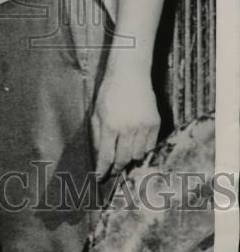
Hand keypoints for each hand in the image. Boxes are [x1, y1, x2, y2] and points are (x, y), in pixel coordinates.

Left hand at [91, 59, 160, 179]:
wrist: (130, 74)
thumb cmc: (109, 91)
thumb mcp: (96, 111)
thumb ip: (96, 133)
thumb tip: (99, 155)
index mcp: (109, 125)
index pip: (106, 156)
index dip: (102, 170)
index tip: (100, 177)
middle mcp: (127, 128)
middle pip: (123, 159)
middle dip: (117, 168)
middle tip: (113, 171)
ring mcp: (143, 126)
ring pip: (138, 155)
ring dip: (130, 157)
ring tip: (124, 153)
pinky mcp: (155, 123)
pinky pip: (150, 146)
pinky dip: (143, 148)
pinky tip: (136, 143)